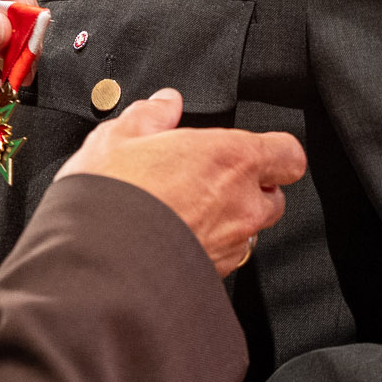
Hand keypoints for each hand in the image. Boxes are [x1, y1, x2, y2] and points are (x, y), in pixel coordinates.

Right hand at [58, 88, 306, 274]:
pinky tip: (175, 240)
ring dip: (230, 222)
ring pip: (250, 231)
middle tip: (211, 180)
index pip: (288, 154)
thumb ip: (150, 116)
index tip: (252, 149)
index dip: (275, 151)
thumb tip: (164, 104)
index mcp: (230, 158)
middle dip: (251, 189)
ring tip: (187, 212)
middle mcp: (241, 204)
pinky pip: (225, 259)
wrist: (94, 262)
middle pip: (274, 196)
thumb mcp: (119, 137)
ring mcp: (230, 245)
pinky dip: (210, 249)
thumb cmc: (109, 198)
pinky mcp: (214, 276)